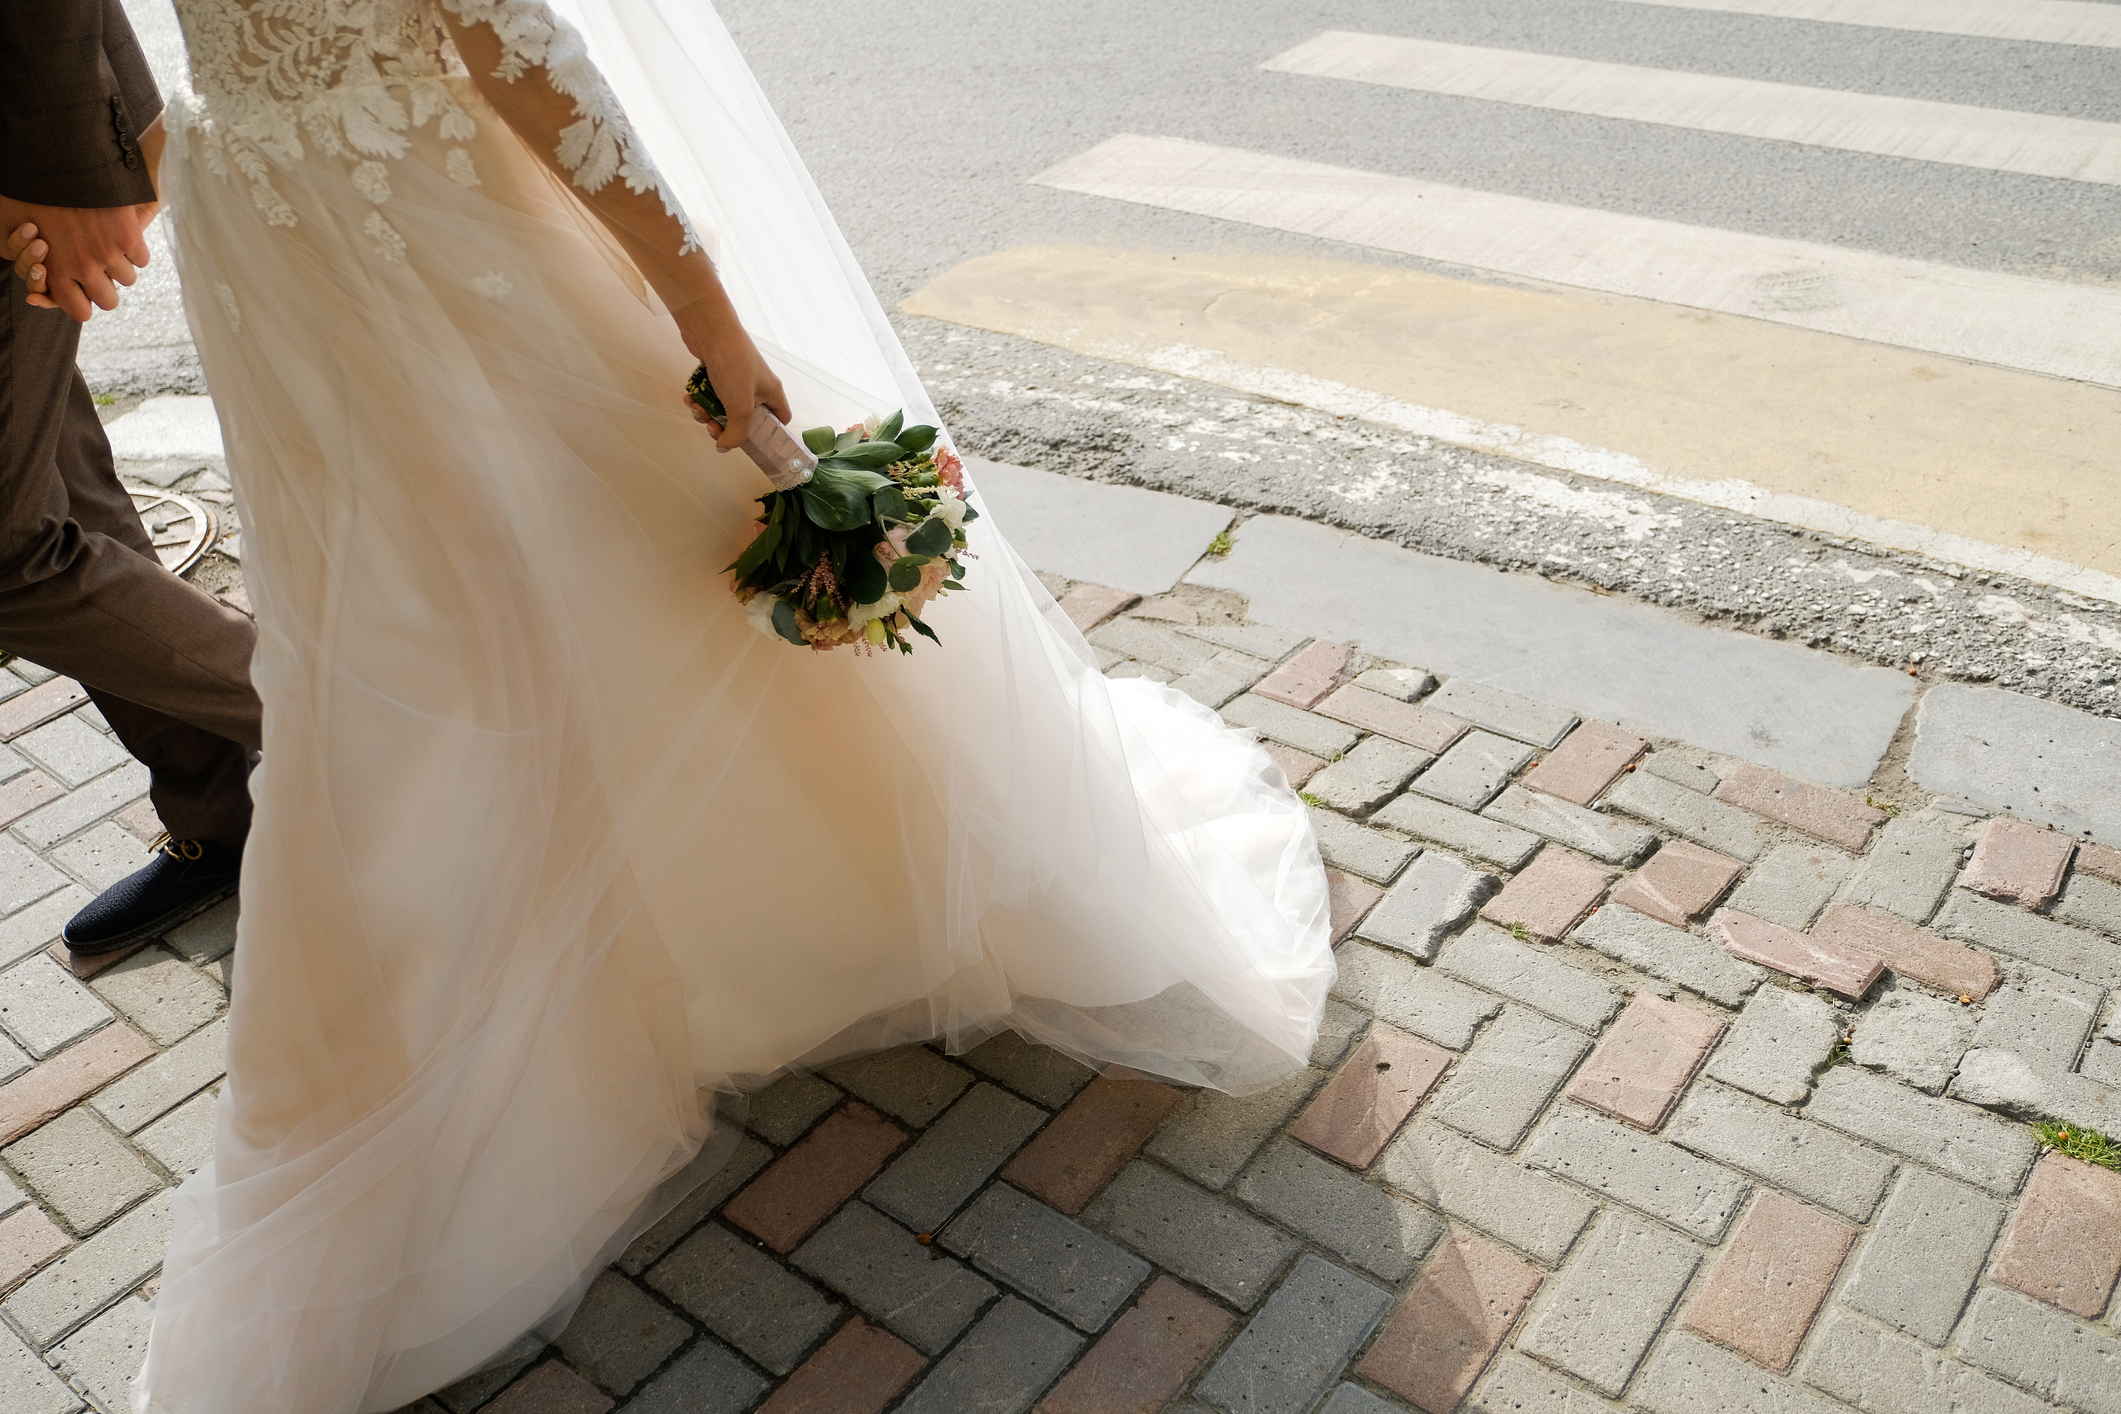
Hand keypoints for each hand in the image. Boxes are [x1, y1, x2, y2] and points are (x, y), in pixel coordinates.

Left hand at [0, 197, 155, 321]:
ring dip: (121, 266)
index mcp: (56, 270)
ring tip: (110, 247)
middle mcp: (84, 268)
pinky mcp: (128, 237)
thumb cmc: (31, 193)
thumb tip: (35, 296)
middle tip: (100, 271)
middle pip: (109, 301)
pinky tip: (122, 235)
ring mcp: (109, 253)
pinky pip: (142, 259)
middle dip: (106, 288)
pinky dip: (136, 250)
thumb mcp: (18, 233)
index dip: (85, 304)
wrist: (59, 160)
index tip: (85, 292)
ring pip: (128, 280)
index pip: (80, 312)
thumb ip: (34, 266)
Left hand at [672, 299, 790, 452]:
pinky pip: (710, 395)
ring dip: (707, 414)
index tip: (751, 443)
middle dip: (726, 427)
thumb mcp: (740, 406)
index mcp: (771, 394)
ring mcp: (736, 379)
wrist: (710, 329)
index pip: (781, 419)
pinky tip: (689, 397)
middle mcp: (757, 387)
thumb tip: (724, 447)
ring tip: (697, 408)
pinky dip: (700, 400)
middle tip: (713, 427)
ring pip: (724, 409)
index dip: (770, 434)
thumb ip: (736, 433)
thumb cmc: (734, 365)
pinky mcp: (717, 373)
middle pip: (745, 419)